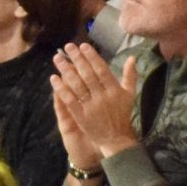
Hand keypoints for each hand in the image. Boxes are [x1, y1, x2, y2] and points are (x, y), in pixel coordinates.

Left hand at [52, 42, 140, 159]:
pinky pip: (70, 100)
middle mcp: (102, 96)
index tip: (82, 46)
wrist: (117, 140)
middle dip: (76, 59)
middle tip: (67, 47)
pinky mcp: (81, 116)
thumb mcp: (130, 95)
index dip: (91, 57)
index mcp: (115, 90)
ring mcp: (91, 107)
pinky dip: (61, 89)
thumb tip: (132, 57)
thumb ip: (130, 76)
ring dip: (66, 70)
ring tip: (58, 58)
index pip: (102, 69)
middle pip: (87, 74)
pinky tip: (54, 78)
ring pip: (77, 85)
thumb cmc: (122, 115)